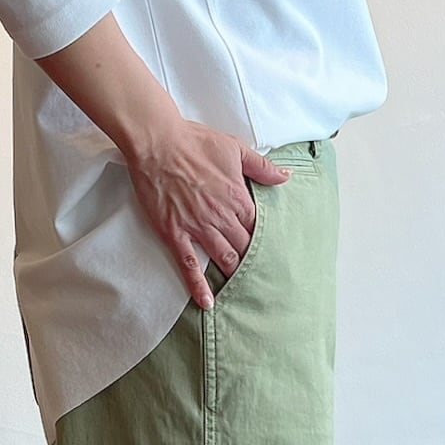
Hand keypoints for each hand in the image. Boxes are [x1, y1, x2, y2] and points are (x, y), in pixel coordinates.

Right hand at [123, 118, 290, 309]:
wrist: (158, 142)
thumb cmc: (195, 142)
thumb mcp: (236, 148)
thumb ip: (262, 167)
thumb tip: (286, 177)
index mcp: (238, 197)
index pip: (260, 228)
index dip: (268, 243)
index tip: (276, 256)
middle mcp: (221, 217)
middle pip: (246, 248)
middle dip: (256, 264)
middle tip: (265, 281)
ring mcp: (198, 227)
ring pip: (223, 259)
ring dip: (235, 276)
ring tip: (245, 293)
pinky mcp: (175, 233)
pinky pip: (189, 265)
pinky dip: (199, 286)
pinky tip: (208, 302)